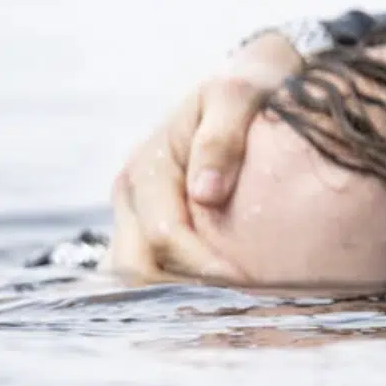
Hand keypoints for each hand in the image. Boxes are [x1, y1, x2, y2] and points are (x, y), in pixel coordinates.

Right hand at [107, 31, 303, 281]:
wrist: (254, 76)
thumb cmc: (252, 83)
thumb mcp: (239, 93)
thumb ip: (221, 137)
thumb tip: (205, 193)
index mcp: (148, 165)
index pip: (164, 236)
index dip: (203, 266)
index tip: (248, 282)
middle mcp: (132, 192)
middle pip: (135, 266)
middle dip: (181, 291)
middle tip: (238, 305)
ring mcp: (136, 210)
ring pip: (132, 272)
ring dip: (169, 296)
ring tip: (222, 309)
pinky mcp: (151, 222)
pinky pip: (149, 266)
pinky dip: (171, 287)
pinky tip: (211, 300)